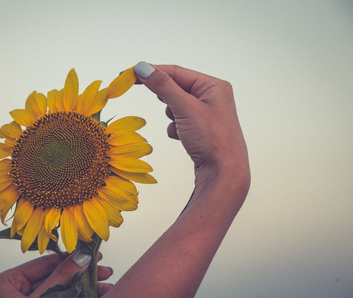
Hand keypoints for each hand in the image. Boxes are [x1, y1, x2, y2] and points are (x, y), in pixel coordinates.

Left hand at [0, 251, 112, 297]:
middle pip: (56, 275)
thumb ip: (61, 278)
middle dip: (82, 275)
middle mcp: (16, 291)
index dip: (72, 259)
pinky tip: (96, 295)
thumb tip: (80, 256)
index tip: (93, 256)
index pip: (46, 262)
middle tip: (104, 272)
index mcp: (8, 282)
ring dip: (84, 288)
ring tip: (105, 286)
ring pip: (61, 290)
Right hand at [134, 62, 248, 184]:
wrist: (224, 173)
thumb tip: (142, 67)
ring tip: (182, 127)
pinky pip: (180, 121)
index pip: (177, 72)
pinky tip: (184, 138)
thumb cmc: (212, 139)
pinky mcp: (201, 130)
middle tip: (155, 102)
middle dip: (166, 98)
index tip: (130, 72)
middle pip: (177, 88)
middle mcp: (213, 97)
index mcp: (214, 86)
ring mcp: (207, 114)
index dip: (153, 71)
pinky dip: (176, 128)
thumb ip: (163, 86)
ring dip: (172, 115)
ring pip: (176, 106)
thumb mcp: (185, 108)